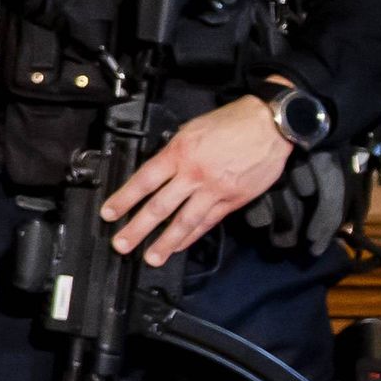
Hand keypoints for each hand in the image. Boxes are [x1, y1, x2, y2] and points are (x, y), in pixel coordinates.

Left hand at [100, 94, 296, 264]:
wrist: (271, 125)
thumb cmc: (233, 122)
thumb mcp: (192, 128)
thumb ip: (174, 151)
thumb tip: (159, 168)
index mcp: (180, 153)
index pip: (144, 180)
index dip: (124, 199)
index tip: (110, 213)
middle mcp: (194, 174)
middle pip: (159, 206)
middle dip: (137, 228)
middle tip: (121, 244)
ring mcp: (214, 190)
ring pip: (184, 221)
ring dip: (165, 243)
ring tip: (151, 258)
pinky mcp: (233, 200)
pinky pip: (208, 222)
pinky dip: (192, 236)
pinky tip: (179, 246)